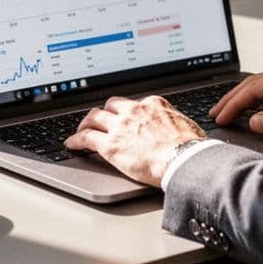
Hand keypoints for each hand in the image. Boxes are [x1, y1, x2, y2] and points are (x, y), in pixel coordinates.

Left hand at [64, 95, 205, 186]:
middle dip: (103, 112)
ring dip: (86, 123)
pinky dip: (75, 139)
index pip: (133, 103)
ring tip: (81, 129)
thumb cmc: (191, 148)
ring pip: (94, 117)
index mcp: (153, 104)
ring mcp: (120, 126)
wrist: (184, 159)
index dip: (125, 111)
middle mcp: (134, 111)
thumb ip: (175, 123)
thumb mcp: (186, 125)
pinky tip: (71, 144)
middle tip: (99, 120)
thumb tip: (180, 130)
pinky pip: (85, 137)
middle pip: (110, 105)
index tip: (123, 116)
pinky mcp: (110, 145)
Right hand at [209, 63, 262, 133]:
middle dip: (233, 99)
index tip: (221, 117)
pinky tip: (258, 108)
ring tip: (230, 111)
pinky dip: (260, 99)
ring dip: (245, 98)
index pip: (254, 89)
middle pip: (255, 84)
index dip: (234, 104)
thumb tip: (254, 122)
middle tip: (216, 113)